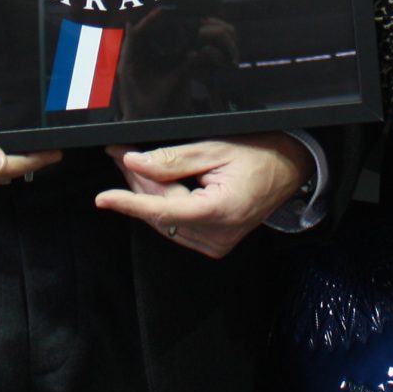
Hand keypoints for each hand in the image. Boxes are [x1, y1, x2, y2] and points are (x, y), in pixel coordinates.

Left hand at [94, 132, 312, 258]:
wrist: (289, 167)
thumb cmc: (260, 153)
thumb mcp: (215, 148)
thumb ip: (173, 159)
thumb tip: (135, 163)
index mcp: (220, 211)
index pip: (163, 210)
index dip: (129, 203)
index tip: (103, 199)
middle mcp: (219, 234)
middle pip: (161, 214)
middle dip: (137, 185)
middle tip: (120, 156)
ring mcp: (217, 242)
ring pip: (166, 221)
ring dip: (148, 194)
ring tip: (135, 165)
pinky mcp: (215, 242)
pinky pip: (178, 226)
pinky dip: (164, 205)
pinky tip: (157, 183)